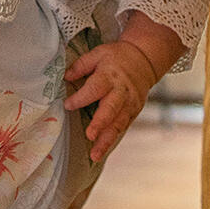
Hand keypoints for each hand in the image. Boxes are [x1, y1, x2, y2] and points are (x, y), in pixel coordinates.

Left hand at [64, 40, 151, 161]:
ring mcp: (129, 103)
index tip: (68, 105)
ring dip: (106, 140)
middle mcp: (121, 92)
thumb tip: (66, 76)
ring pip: (118, 124)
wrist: (143, 60)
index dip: (81, 97)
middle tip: (90, 136)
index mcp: (110, 76)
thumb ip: (82, 65)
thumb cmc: (117, 57)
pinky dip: (112, 140)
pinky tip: (102, 150)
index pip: (95, 88)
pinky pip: (123, 127)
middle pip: (111, 109)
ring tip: (95, 155)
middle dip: (100, 124)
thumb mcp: (98, 53)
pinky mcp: (133, 112)